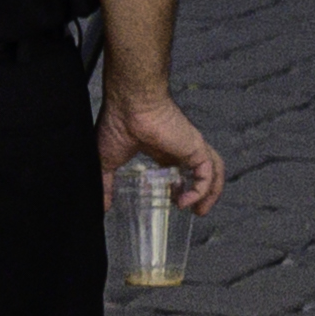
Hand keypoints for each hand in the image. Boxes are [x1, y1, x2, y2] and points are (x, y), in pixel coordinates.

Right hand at [98, 82, 227, 215]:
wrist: (129, 104)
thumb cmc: (117, 122)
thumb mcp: (106, 161)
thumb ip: (105, 184)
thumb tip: (102, 204)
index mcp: (159, 148)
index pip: (177, 168)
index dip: (179, 186)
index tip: (171, 200)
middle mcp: (177, 147)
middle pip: (199, 170)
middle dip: (201, 192)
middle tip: (193, 210)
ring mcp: (188, 147)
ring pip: (212, 171)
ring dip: (210, 193)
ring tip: (200, 211)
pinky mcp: (195, 147)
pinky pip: (208, 173)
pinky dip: (202, 191)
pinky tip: (185, 202)